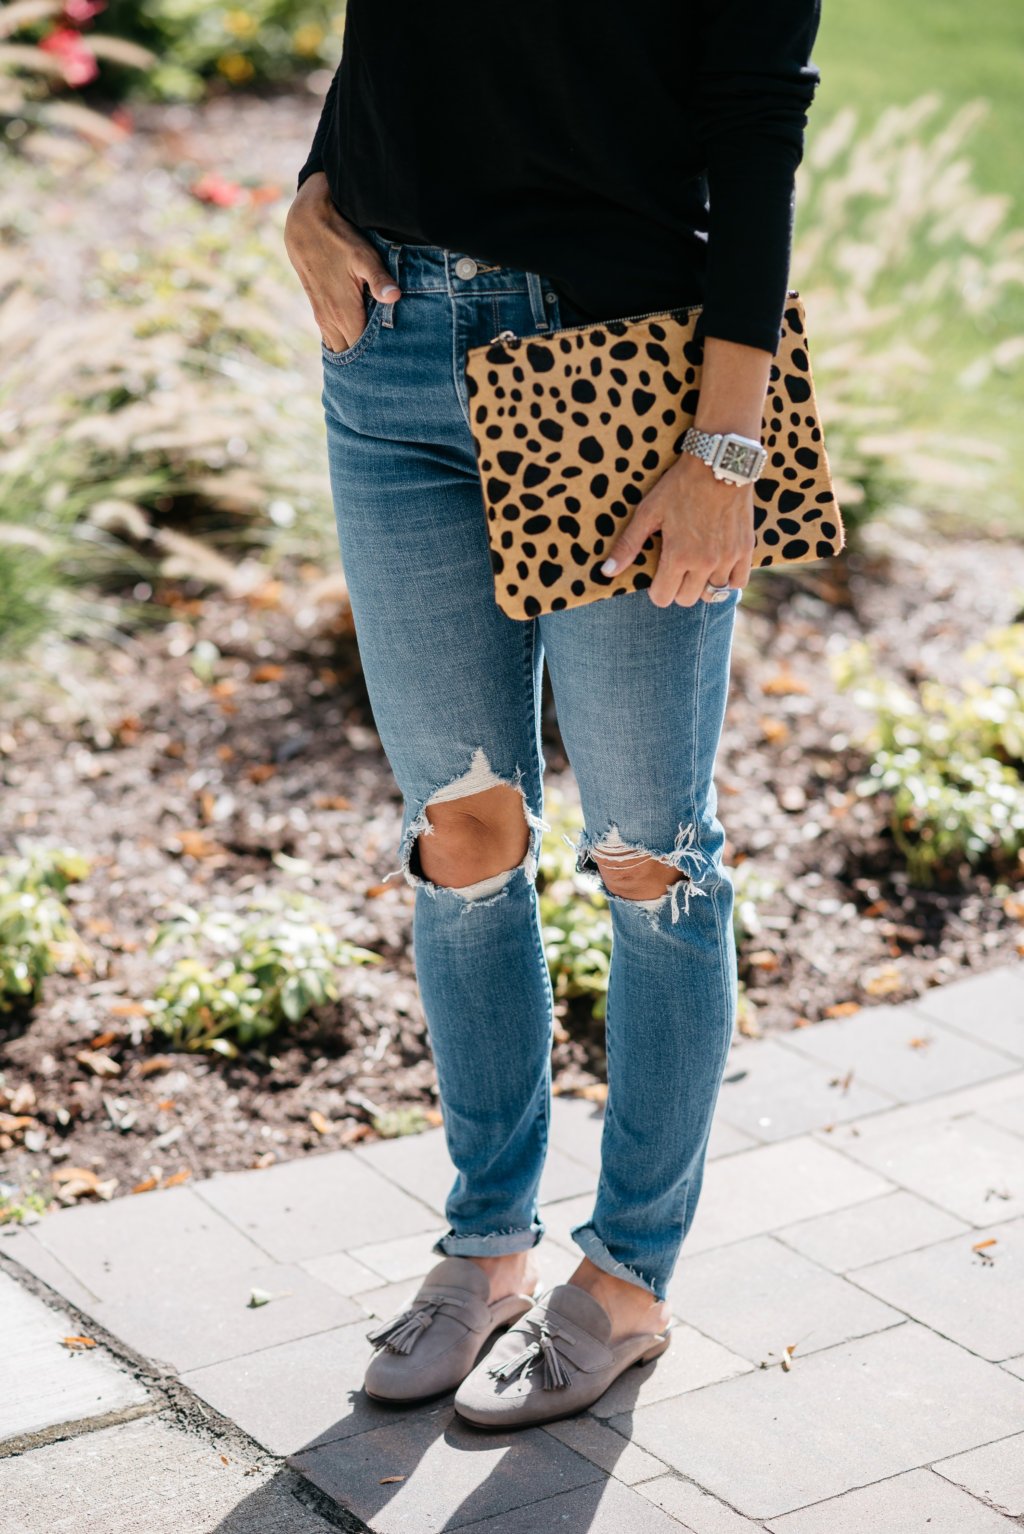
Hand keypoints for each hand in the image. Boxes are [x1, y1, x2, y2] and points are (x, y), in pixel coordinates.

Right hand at [284, 171, 400, 351]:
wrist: (304, 223)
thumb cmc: (338, 237)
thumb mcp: (363, 255)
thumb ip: (378, 279)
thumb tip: (394, 297)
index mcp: (344, 312)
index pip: (362, 351)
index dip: (378, 361)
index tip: (394, 366)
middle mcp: (331, 320)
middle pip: (350, 355)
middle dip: (366, 363)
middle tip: (388, 367)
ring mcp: (322, 316)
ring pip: (339, 347)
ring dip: (354, 354)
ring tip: (374, 361)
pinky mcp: (318, 309)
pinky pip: (331, 337)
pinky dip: (344, 343)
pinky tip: (357, 342)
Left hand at [600, 453, 754, 606]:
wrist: (719, 463)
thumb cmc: (680, 486)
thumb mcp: (648, 512)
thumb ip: (628, 545)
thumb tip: (606, 572)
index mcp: (679, 556)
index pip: (663, 598)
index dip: (657, 589)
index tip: (658, 575)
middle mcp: (705, 562)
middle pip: (687, 599)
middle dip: (677, 588)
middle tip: (676, 568)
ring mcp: (728, 557)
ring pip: (712, 594)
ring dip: (702, 584)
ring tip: (697, 566)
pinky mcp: (745, 549)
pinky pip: (738, 582)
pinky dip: (728, 579)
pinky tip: (719, 566)